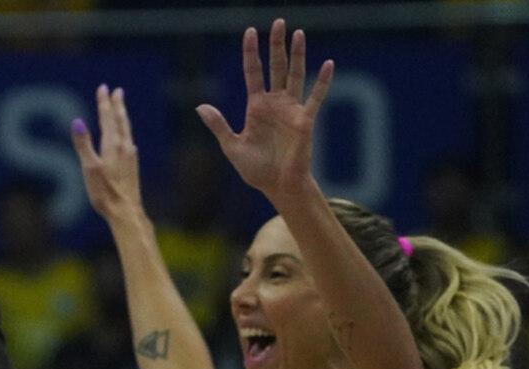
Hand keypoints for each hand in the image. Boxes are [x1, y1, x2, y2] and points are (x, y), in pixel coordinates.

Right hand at [71, 84, 147, 226]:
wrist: (126, 212)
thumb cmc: (105, 193)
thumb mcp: (89, 168)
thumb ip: (83, 144)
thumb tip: (77, 121)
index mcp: (112, 145)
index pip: (107, 118)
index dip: (104, 103)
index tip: (103, 88)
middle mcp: (124, 147)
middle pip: (120, 121)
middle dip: (117, 105)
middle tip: (117, 91)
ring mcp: (130, 157)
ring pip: (127, 131)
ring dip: (123, 118)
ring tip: (121, 109)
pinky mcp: (132, 167)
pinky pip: (129, 143)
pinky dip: (126, 135)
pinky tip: (127, 140)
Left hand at [196, 20, 333, 200]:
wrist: (276, 185)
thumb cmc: (255, 169)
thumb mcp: (231, 146)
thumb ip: (219, 125)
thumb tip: (200, 106)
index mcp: (256, 106)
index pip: (253, 72)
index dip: (251, 53)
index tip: (249, 31)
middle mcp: (275, 103)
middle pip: (276, 67)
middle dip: (276, 45)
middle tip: (278, 22)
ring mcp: (292, 109)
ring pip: (295, 75)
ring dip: (297, 55)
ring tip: (298, 33)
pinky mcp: (305, 120)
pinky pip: (316, 97)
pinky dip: (322, 81)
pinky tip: (328, 63)